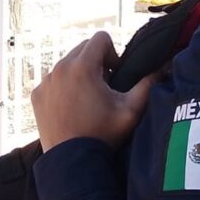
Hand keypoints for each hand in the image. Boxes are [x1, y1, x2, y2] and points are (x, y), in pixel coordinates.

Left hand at [32, 31, 155, 151]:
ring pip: (66, 64)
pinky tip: (72, 108)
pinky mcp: (36, 94)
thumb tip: (163, 67)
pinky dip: (63, 88)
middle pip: (82, 49)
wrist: (73, 161)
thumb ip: (148, 84)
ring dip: (79, 74)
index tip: (115, 75)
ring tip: (88, 100)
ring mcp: (45, 82)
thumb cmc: (103, 135)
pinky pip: (53, 80)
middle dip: (95, 63)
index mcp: (82, 66)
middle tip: (103, 89)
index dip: (113, 53)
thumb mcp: (131, 110)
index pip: (100, 38)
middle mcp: (60, 68)